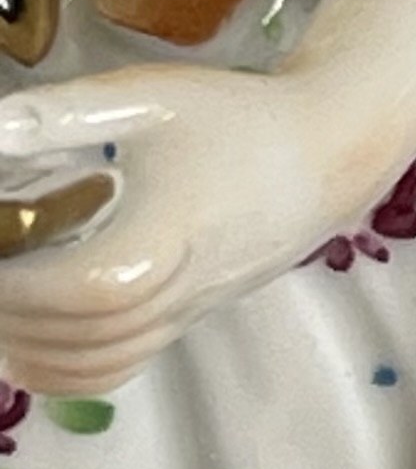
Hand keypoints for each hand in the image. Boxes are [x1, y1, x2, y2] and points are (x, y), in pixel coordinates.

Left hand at [0, 64, 366, 394]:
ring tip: (7, 303)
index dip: (16, 284)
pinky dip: (65, 369)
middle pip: (77, 335)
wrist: (330, 147)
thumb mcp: (155, 98)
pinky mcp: (188, 319)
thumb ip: (70, 113)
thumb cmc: (243, 118)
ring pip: (93, 363)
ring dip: (33, 345)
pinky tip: (37, 340)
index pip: (77, 292)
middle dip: (13, 312)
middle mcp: (177, 291)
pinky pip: (116, 369)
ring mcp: (184, 312)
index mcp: (167, 240)